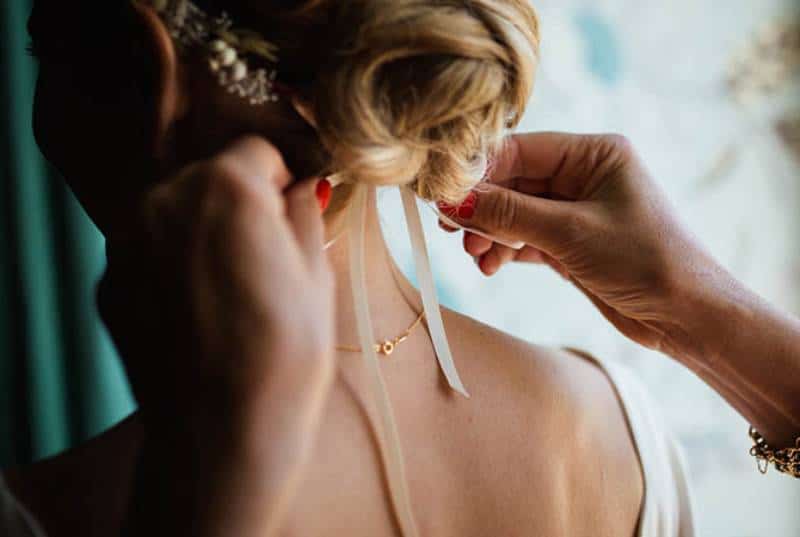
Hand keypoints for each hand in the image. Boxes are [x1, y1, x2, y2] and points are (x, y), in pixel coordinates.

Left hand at [97, 137, 334, 534]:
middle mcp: (163, 199)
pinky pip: (148, 251)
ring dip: (202, 230)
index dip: (282, 179)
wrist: (220, 433)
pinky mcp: (109, 282)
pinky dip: (171, 265)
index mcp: (225, 186)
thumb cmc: (284, 353)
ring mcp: (126, 241)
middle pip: (209, 176)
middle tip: (265, 255)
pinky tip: (197, 310)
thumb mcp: (318, 274)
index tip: (293, 211)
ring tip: (230, 287)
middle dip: (238, 200)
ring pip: (174, 211)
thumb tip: (300, 189)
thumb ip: (304, 212)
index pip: (256, 149)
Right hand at [439, 132, 724, 353]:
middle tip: (451, 229)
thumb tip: (452, 201)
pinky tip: (490, 266)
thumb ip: (508, 214)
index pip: (519, 150)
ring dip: (490, 233)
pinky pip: (524, 238)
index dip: (478, 171)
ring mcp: (575, 210)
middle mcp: (583, 175)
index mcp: (594, 153)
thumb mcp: (570, 233)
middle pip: (512, 182)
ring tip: (475, 254)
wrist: (687, 316)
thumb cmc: (645, 260)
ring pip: (514, 213)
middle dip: (481, 207)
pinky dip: (505, 251)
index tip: (442, 193)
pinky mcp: (570, 243)